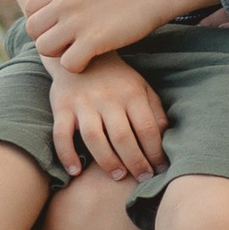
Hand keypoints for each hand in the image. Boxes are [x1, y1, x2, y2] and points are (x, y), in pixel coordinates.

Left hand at [23, 0, 212, 67]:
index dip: (42, 24)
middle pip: (33, 31)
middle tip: (70, 45)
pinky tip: (91, 61)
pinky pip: (67, 64)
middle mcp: (64, 1)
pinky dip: (77, 67)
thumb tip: (54, 12)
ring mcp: (77, 20)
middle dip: (49, 41)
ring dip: (60, 55)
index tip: (60, 30)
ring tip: (81, 52)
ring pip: (45, 48)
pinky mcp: (93, 40)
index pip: (30, 9)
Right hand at [48, 56, 168, 181]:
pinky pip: (61, 134)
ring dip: (107, 161)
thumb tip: (167, 139)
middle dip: (135, 162)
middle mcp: (107, 98)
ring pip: (94, 137)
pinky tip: (75, 171)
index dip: (155, 152)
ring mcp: (83, 103)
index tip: (160, 169)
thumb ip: (155, 111)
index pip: (147, 128)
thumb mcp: (141, 88)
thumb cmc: (117, 79)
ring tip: (118, 175)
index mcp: (131, 94)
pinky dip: (66, 154)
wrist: (80, 52)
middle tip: (142, 178)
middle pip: (122, 136)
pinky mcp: (61, 107)